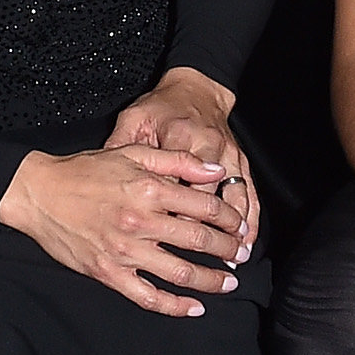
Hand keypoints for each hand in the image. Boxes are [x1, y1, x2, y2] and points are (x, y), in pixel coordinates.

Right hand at [0, 144, 248, 314]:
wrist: (39, 194)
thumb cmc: (85, 171)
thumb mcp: (133, 153)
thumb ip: (178, 160)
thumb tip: (215, 170)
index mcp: (150, 189)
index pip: (205, 207)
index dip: (230, 218)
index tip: (240, 226)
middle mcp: (141, 222)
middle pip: (199, 241)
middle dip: (228, 250)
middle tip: (242, 255)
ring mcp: (125, 251)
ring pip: (180, 272)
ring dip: (211, 280)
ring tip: (228, 282)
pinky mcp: (109, 273)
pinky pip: (148, 296)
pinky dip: (174, 306)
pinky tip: (194, 308)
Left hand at [104, 70, 259, 258]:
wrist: (194, 87)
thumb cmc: (161, 106)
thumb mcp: (133, 121)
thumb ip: (121, 148)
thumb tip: (102, 177)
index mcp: (182, 140)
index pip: (180, 190)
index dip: (174, 222)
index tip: (168, 247)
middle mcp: (210, 149)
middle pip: (211, 202)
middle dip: (211, 238)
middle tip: (207, 267)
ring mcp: (229, 156)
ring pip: (237, 199)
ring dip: (237, 231)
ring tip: (234, 259)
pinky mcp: (240, 160)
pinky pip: (250, 192)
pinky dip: (253, 217)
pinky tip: (249, 238)